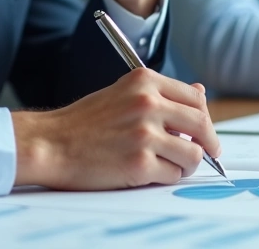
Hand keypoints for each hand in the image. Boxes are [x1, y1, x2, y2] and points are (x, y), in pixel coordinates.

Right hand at [11, 68, 219, 189]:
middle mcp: (148, 103)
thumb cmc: (83, 122)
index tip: (204, 131)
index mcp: (145, 82)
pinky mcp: (139, 164)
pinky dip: (165, 177)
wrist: (49, 143)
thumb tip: (201, 93)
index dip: (204, 117)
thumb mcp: (123, 93)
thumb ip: (161, 94)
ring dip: (184, 164)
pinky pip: (172, 175)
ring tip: (166, 164)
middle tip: (208, 154)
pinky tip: (147, 172)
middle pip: (202, 124)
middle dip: (209, 143)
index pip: (195, 98)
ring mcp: (144, 134)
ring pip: (193, 154)